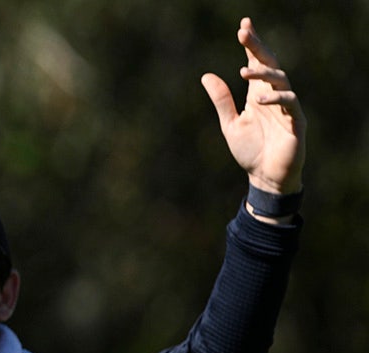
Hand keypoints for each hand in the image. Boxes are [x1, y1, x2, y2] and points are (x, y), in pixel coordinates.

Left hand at [200, 17, 305, 194]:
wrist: (265, 177)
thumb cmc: (250, 151)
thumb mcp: (230, 124)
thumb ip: (221, 101)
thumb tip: (206, 76)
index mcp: (258, 94)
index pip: (256, 62)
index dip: (251, 44)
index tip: (243, 26)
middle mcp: (273, 96)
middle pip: (269, 64)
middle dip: (257, 47)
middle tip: (244, 33)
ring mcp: (286, 107)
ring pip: (280, 79)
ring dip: (263, 73)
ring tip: (243, 71)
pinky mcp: (296, 122)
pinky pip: (290, 103)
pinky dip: (277, 98)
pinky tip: (260, 99)